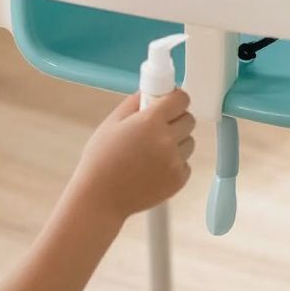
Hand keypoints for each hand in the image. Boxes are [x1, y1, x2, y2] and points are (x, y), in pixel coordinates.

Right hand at [75, 89, 194, 217]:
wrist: (100, 198)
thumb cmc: (100, 160)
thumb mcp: (112, 122)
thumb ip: (135, 102)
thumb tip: (151, 92)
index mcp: (150, 121)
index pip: (182, 99)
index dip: (175, 99)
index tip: (169, 102)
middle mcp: (167, 140)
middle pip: (189, 119)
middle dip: (176, 119)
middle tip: (158, 127)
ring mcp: (174, 162)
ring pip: (189, 142)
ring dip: (177, 142)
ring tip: (152, 151)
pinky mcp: (178, 180)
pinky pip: (186, 163)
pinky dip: (175, 164)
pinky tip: (154, 168)